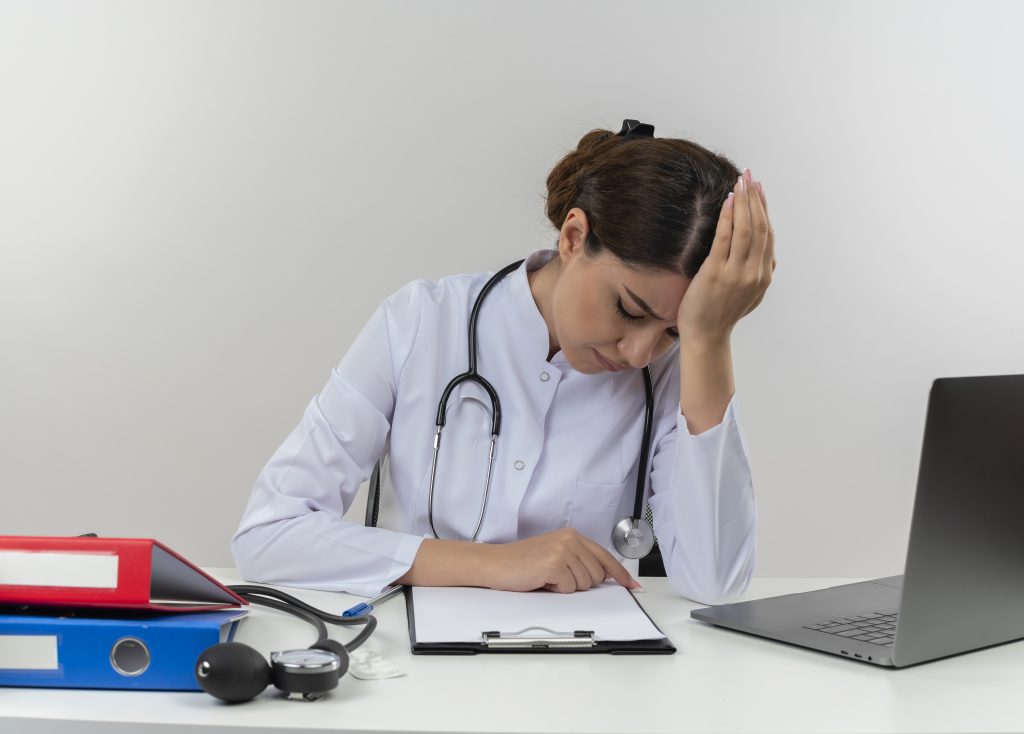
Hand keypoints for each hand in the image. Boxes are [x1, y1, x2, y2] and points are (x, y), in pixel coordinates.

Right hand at [482, 528, 640, 592]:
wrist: (495, 564)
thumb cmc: (522, 563)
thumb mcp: (555, 555)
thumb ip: (579, 560)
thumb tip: (606, 577)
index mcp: (572, 535)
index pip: (605, 556)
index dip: (620, 574)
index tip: (632, 586)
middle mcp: (569, 539)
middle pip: (597, 575)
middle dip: (580, 583)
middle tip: (557, 577)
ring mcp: (562, 550)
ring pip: (584, 584)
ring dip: (566, 587)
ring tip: (547, 577)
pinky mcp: (554, 564)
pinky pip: (569, 589)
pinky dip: (556, 590)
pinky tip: (542, 580)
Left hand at [677, 168, 774, 341]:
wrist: (706, 336)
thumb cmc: (721, 314)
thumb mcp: (748, 294)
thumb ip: (756, 272)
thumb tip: (760, 253)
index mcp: (764, 276)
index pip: (768, 235)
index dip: (765, 210)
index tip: (759, 190)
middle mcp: (755, 272)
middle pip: (760, 227)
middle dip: (756, 199)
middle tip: (750, 177)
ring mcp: (737, 273)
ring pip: (747, 229)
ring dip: (745, 202)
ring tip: (741, 182)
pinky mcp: (717, 273)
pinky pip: (726, 238)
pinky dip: (730, 217)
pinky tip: (729, 200)